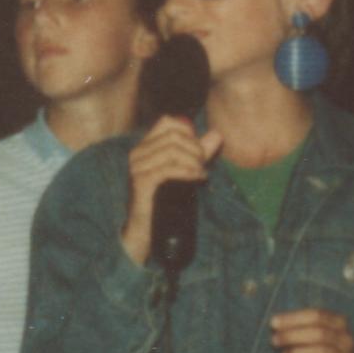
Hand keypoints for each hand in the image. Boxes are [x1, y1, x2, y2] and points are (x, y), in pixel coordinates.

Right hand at [120, 117, 223, 264]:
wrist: (145, 230)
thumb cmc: (164, 201)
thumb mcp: (184, 172)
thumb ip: (199, 153)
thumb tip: (216, 134)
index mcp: (145, 147)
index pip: (167, 122)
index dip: (188, 131)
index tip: (199, 150)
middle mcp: (137, 154)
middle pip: (173, 136)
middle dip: (195, 149)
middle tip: (203, 165)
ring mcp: (137, 168)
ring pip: (172, 151)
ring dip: (193, 161)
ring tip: (201, 173)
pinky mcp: (141, 183)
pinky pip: (168, 169)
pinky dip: (187, 171)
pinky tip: (197, 178)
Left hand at [270, 307, 353, 352]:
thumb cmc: (320, 350)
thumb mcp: (314, 334)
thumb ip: (298, 327)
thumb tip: (274, 323)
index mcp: (339, 323)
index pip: (317, 315)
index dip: (293, 319)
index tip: (273, 323)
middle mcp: (346, 339)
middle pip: (319, 333)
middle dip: (292, 336)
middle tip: (274, 341)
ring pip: (322, 352)